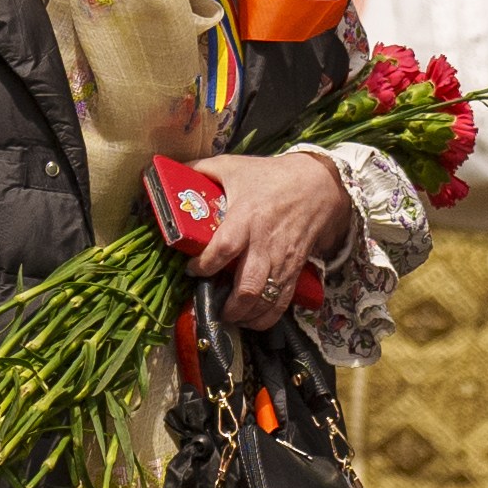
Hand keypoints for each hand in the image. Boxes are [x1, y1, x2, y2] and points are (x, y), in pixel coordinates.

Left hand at [184, 149, 356, 331]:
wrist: (318, 186)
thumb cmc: (271, 176)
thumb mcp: (234, 166)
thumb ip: (201, 170)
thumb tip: (169, 172)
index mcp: (247, 217)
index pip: (224, 249)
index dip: (205, 265)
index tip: (192, 270)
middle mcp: (265, 244)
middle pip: (248, 286)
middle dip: (229, 305)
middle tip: (213, 307)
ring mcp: (283, 260)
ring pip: (266, 300)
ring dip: (246, 315)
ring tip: (230, 318)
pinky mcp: (295, 269)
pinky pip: (282, 302)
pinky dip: (266, 317)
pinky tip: (251, 321)